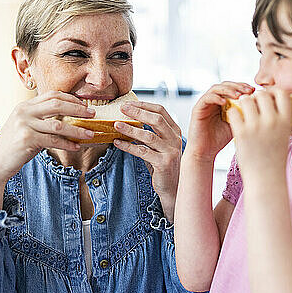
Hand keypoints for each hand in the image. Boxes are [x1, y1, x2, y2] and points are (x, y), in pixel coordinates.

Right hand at [0, 91, 96, 181]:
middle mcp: (24, 112)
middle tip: (93, 114)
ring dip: (77, 130)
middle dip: (78, 109)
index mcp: (25, 106)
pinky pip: (54, 140)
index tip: (84, 105)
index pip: (52, 95)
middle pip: (57, 104)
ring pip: (59, 124)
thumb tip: (69, 118)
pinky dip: (68, 143)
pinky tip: (77, 146)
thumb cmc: (14, 147)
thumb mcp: (26, 127)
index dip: (71, 98)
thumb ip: (42, 120)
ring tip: (90, 133)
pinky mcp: (27, 139)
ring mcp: (25, 125)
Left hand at [112, 102, 182, 220]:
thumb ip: (149, 133)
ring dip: (130, 129)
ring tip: (116, 124)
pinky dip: (128, 146)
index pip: (161, 111)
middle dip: (137, 112)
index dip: (144, 105)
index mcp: (175, 131)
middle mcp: (175, 139)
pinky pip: (143, 152)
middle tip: (122, 109)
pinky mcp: (163, 163)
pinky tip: (117, 143)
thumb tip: (129, 119)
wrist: (173, 189)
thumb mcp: (158, 146)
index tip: (128, 103)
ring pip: (149, 135)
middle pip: (156, 119)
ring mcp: (171, 151)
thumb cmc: (163, 166)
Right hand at [186, 82, 253, 160]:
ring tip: (238, 95)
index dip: (244, 87)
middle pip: (226, 84)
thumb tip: (260, 104)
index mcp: (223, 102)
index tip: (256, 91)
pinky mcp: (197, 108)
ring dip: (228, 90)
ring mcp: (205, 103)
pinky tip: (225, 102)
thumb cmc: (221, 139)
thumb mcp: (237, 124)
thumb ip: (244, 113)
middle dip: (238, 86)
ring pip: (216, 88)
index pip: (234, 87)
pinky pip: (206, 98)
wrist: (205, 151)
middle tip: (249, 91)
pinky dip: (216, 98)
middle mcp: (214, 100)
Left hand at [227, 89, 291, 177]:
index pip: (281, 92)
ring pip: (245, 100)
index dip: (272, 92)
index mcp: (286, 121)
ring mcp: (256, 126)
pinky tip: (235, 120)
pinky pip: (233, 112)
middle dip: (255, 97)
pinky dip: (232, 113)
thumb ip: (279, 118)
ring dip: (242, 103)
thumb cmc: (274, 157)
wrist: (265, 178)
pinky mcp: (241, 133)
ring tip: (242, 112)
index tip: (267, 98)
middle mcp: (272, 121)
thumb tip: (272, 102)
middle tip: (252, 105)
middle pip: (262, 94)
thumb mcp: (283, 135)